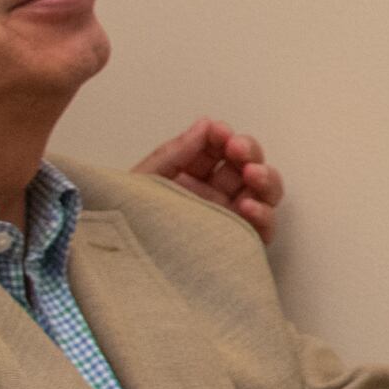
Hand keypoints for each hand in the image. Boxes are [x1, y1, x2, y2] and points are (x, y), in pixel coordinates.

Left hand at [135, 119, 282, 238]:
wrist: (123, 265)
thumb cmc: (127, 223)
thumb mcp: (145, 179)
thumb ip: (175, 152)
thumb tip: (205, 123)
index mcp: (191, 177)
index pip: (219, 149)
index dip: (225, 137)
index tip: (219, 131)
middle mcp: (214, 197)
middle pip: (247, 166)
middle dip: (248, 151)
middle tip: (237, 148)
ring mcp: (228, 220)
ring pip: (264, 193)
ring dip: (265, 177)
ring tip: (252, 173)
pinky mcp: (238, 245)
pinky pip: (263, 228)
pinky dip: (264, 214)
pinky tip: (248, 205)